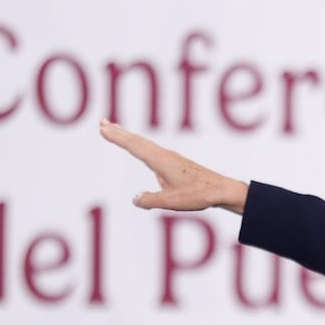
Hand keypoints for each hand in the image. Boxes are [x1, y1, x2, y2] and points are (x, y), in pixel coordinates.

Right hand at [99, 119, 247, 213]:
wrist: (222, 190)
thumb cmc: (198, 194)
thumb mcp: (170, 201)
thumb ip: (150, 200)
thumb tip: (135, 199)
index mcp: (161, 161)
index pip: (134, 146)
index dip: (117, 137)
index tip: (103, 128)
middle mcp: (164, 156)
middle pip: (137, 141)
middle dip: (119, 132)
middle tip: (102, 123)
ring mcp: (171, 158)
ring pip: (145, 144)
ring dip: (130, 137)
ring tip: (117, 131)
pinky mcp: (176, 163)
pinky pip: (153, 150)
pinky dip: (142, 145)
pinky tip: (142, 149)